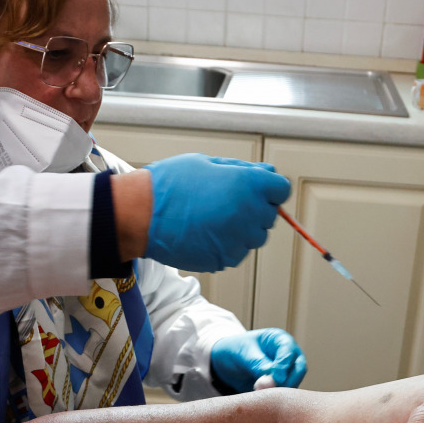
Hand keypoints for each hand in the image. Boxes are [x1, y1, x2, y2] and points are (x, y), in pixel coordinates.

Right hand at [145, 154, 290, 271]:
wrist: (141, 215)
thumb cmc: (170, 184)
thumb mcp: (207, 163)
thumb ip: (242, 170)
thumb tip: (267, 173)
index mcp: (248, 185)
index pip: (282, 189)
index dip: (269, 188)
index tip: (255, 189)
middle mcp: (249, 214)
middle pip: (270, 215)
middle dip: (255, 208)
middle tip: (225, 202)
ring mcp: (238, 240)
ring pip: (255, 237)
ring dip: (242, 228)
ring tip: (212, 218)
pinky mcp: (225, 259)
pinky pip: (237, 251)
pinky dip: (227, 244)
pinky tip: (205, 232)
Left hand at [210, 328, 307, 392]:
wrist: (227, 362)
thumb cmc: (236, 350)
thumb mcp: (243, 353)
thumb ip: (258, 365)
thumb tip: (271, 380)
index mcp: (280, 340)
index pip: (289, 352)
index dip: (284, 366)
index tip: (276, 378)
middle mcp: (288, 355)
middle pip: (299, 369)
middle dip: (287, 381)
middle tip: (270, 389)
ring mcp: (287, 371)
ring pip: (294, 384)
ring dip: (281, 392)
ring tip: (261, 393)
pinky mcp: (281, 386)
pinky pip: (285, 394)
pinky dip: (276, 398)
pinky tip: (263, 400)